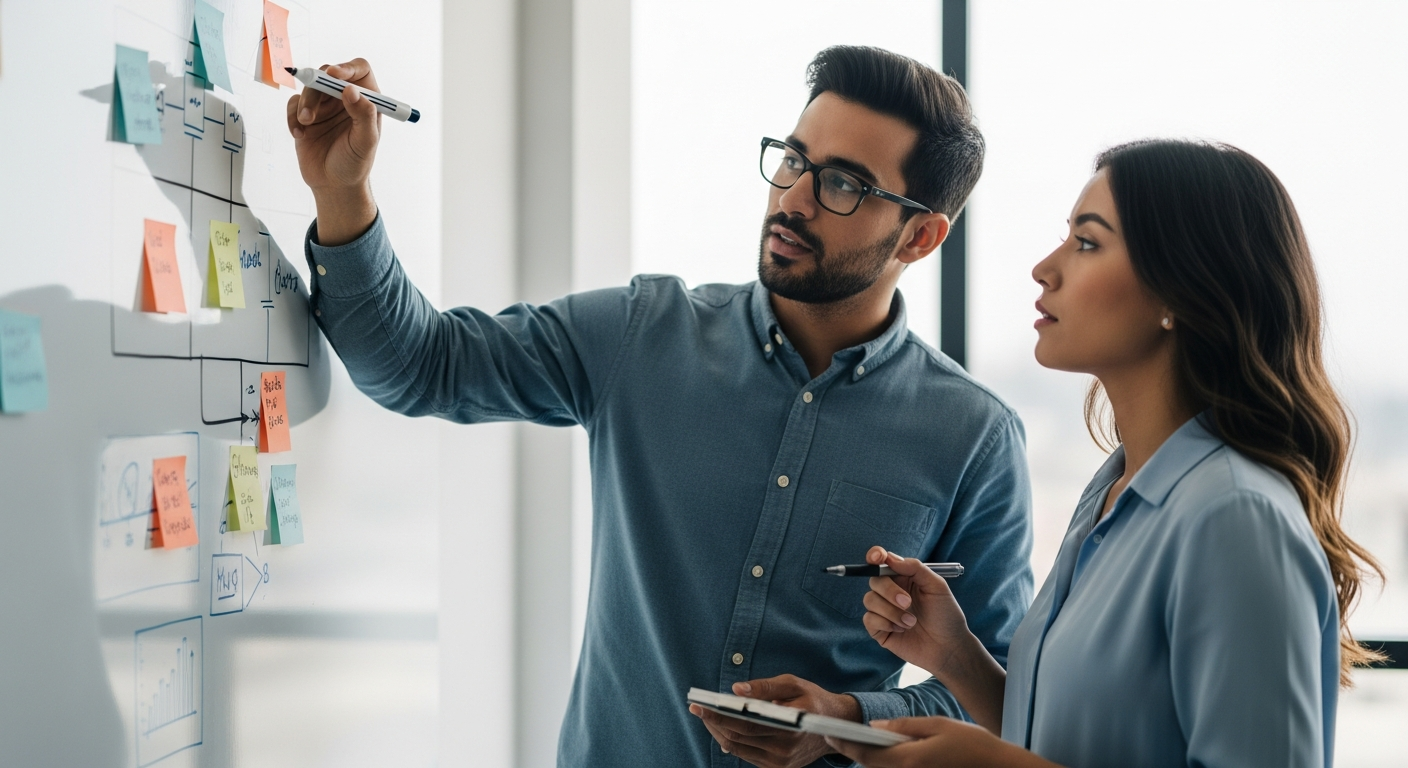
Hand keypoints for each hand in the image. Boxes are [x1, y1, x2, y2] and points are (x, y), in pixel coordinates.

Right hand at [285, 59, 380, 244]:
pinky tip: (299, 134)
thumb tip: (351, 90)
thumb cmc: (355, 165)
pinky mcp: (305, 115)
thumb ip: (363, 115)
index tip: (334, 75)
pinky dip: (292, 116)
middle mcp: (345, 99)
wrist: (333, 185)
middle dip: (317, 88)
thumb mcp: (365, 142)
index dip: (347, 68)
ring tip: (306, 124)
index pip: (359, 70)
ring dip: (304, 103)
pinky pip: (293, 103)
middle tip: (312, 109)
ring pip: (309, 87)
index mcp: (366, 100)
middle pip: (327, 75)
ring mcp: (324, 106)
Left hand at [688, 675, 859, 767]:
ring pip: (738, 749)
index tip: (698, 706)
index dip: (718, 715)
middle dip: (713, 722)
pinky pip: (746, 755)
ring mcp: (780, 763)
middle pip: (737, 738)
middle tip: (697, 708)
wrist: (834, 725)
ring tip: (708, 716)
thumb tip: (736, 690)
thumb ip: (764, 687)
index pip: (745, 723)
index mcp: (790, 726)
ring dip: (719, 732)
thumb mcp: (792, 684)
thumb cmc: (811, 699)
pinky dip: (732, 742)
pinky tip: (724, 728)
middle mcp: (785, 749)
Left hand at [824, 717, 1046, 767]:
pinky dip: (885, 763)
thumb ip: (905, 726)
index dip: (843, 742)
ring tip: (855, 740)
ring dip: (869, 757)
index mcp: (909, 760)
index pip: (866, 752)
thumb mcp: (938, 726)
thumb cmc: (972, 746)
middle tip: (835, 734)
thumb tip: (875, 727)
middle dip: (852, 749)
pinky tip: (883, 751)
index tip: (827, 732)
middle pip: (870, 765)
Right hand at [861, 547, 974, 677]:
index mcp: (904, 578)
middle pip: (874, 580)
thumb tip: (890, 559)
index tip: (877, 557)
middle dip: (889, 590)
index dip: (875, 555)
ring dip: (891, 611)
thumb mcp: (937, 586)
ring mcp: (884, 611)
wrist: (949, 647)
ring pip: (869, 600)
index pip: (882, 562)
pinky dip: (885, 623)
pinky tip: (901, 630)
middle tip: (908, 602)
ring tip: (911, 622)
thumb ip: (914, 568)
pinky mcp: (879, 629)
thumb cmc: (946, 615)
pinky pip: (868, 619)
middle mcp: (891, 592)